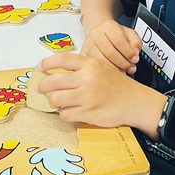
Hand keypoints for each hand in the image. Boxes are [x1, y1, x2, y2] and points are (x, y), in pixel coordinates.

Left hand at [36, 53, 162, 130]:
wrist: (135, 101)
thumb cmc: (117, 85)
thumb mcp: (102, 68)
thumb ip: (83, 67)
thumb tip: (58, 72)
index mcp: (90, 64)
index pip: (62, 59)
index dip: (47, 63)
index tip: (39, 67)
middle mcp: (87, 78)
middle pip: (54, 81)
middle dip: (43, 86)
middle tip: (40, 89)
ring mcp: (87, 97)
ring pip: (56, 99)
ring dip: (53, 102)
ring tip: (57, 102)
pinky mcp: (88, 113)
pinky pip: (65, 114)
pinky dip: (64, 114)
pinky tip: (69, 111)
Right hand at [81, 20, 141, 73]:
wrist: (101, 35)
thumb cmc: (115, 36)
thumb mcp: (129, 34)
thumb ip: (135, 41)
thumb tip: (135, 52)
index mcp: (108, 26)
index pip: (118, 40)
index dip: (128, 52)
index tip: (135, 59)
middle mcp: (96, 33)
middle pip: (110, 52)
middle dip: (123, 63)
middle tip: (131, 68)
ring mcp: (88, 44)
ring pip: (101, 60)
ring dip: (114, 69)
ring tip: (123, 71)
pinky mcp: (83, 54)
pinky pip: (93, 66)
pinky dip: (104, 71)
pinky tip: (112, 73)